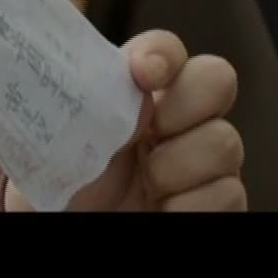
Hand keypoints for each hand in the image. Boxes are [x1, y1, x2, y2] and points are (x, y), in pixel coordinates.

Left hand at [6, 30, 244, 211]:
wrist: (60, 226)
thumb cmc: (54, 189)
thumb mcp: (49, 139)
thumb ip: (81, 99)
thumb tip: (127, 84)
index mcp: (131, 96)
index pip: (164, 51)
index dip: (162, 53)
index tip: (142, 72)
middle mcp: (173, 122)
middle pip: (216, 78)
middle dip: (186, 102)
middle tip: (148, 134)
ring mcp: (199, 163)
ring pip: (224, 141)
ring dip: (178, 167)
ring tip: (146, 189)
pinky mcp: (215, 203)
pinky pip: (228, 194)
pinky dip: (191, 206)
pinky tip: (162, 211)